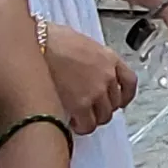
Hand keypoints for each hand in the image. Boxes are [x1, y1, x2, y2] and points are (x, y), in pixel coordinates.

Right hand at [40, 18, 137, 135]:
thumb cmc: (51, 39)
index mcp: (109, 58)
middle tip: (89, 109)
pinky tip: (71, 122)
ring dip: (92, 119)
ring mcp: (96, 91)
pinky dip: (81, 127)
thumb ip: (91, 59)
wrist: (37, 44)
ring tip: (78, 116)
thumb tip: (86, 69)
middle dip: (102, 108)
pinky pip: (88, 125)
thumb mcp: (80, 43)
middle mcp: (107, 75)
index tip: (120, 101)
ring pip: (103, 117)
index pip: (130, 82)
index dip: (125, 96)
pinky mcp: (80, 104)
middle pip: (115, 103)